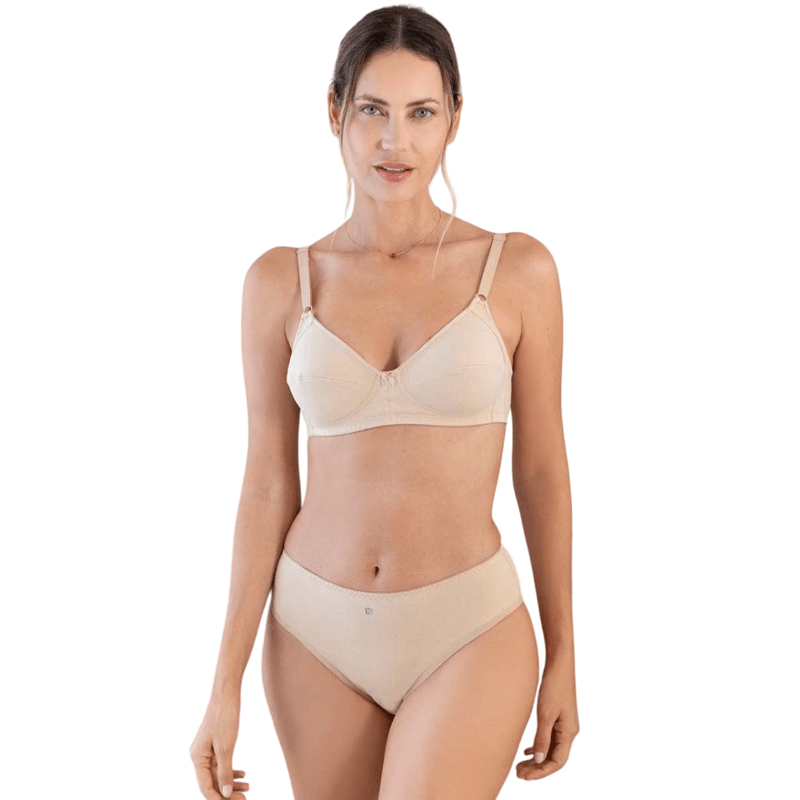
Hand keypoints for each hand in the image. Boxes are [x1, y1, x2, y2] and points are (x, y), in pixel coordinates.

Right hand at [190, 693, 249, 798]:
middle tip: (245, 798)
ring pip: (218, 774)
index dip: (219, 799)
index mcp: (197, 758)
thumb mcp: (226, 747)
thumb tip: (225, 793)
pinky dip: (231, 770)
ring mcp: (206, 750)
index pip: (206, 787)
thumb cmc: (224, 717)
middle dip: (227, 793)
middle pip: (212, 782)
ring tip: (248, 788)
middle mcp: (199, 756)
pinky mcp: (214, 744)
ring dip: (231, 783)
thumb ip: (225, 771)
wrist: (227, 693)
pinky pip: (221, 763)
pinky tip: (243, 775)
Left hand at [516, 656, 578, 780]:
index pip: (557, 762)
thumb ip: (542, 738)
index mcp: (569, 733)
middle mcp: (569, 732)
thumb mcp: (545, 713)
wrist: (559, 664)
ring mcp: (564, 725)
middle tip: (518, 775)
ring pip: (550, 749)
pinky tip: (527, 752)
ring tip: (519, 767)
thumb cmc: (554, 686)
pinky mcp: (558, 717)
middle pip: (553, 758)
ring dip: (536, 759)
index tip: (526, 777)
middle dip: (537, 769)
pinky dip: (538, 747)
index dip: (542, 772)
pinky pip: (549, 739)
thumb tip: (538, 761)